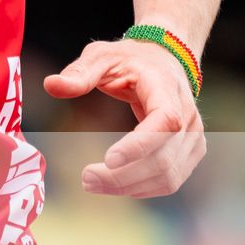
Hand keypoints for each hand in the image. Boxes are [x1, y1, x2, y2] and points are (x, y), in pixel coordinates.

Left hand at [44, 40, 205, 196]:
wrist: (164, 59)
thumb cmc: (129, 59)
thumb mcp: (101, 56)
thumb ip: (79, 73)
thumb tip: (50, 85)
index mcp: (167, 88)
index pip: (164, 121)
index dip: (139, 145)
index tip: (107, 159)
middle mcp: (188, 115)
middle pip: (163, 158)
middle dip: (123, 175)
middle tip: (86, 178)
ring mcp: (193, 136)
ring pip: (168, 176)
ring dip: (130, 187)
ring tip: (92, 183)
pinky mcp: (191, 151)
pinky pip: (171, 180)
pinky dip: (143, 188)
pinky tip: (115, 185)